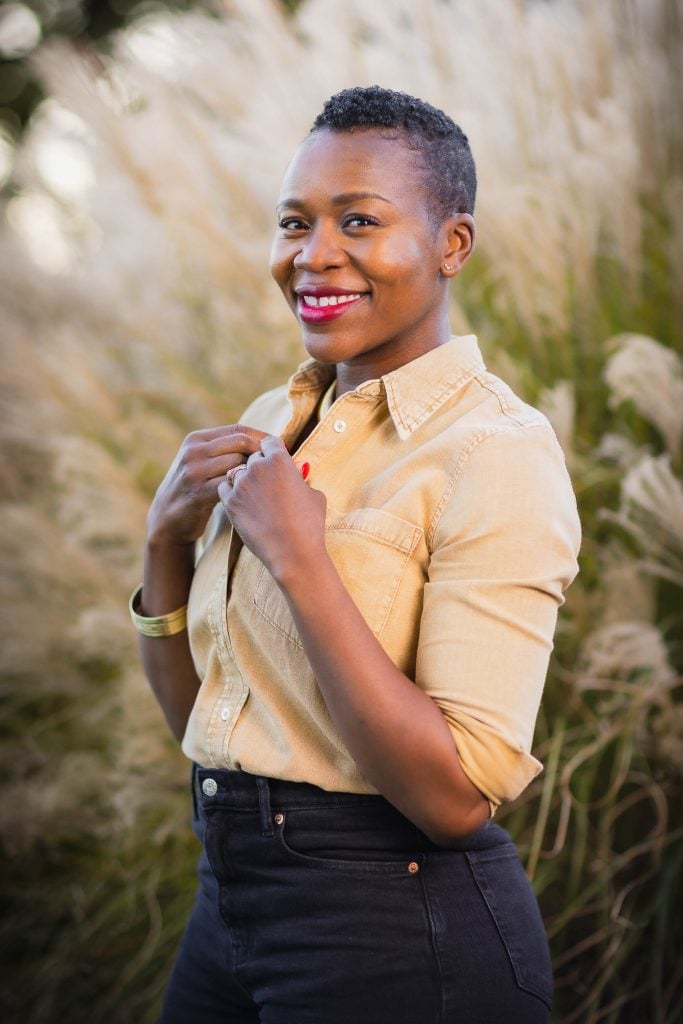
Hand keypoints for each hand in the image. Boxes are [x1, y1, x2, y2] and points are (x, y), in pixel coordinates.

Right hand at [147, 424, 268, 546]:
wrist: (167, 519)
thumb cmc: (195, 488)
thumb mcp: (201, 462)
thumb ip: (223, 449)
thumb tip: (264, 441)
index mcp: (196, 439)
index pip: (237, 429)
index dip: (261, 437)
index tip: (278, 448)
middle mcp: (193, 452)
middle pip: (240, 442)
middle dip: (262, 453)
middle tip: (277, 466)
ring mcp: (193, 472)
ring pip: (237, 462)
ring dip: (254, 471)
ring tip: (267, 481)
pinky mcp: (198, 493)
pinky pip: (230, 484)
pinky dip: (244, 488)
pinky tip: (254, 495)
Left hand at [218, 435, 326, 580]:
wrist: (293, 552)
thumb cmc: (309, 524)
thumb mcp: (314, 495)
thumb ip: (301, 479)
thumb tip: (298, 476)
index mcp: (280, 459)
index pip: (269, 442)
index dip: (271, 450)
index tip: (272, 459)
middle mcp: (257, 467)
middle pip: (251, 457)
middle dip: (258, 466)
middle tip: (264, 481)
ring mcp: (241, 484)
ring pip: (236, 471)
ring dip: (243, 479)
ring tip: (254, 495)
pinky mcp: (230, 502)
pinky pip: (224, 488)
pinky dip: (231, 492)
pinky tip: (242, 503)